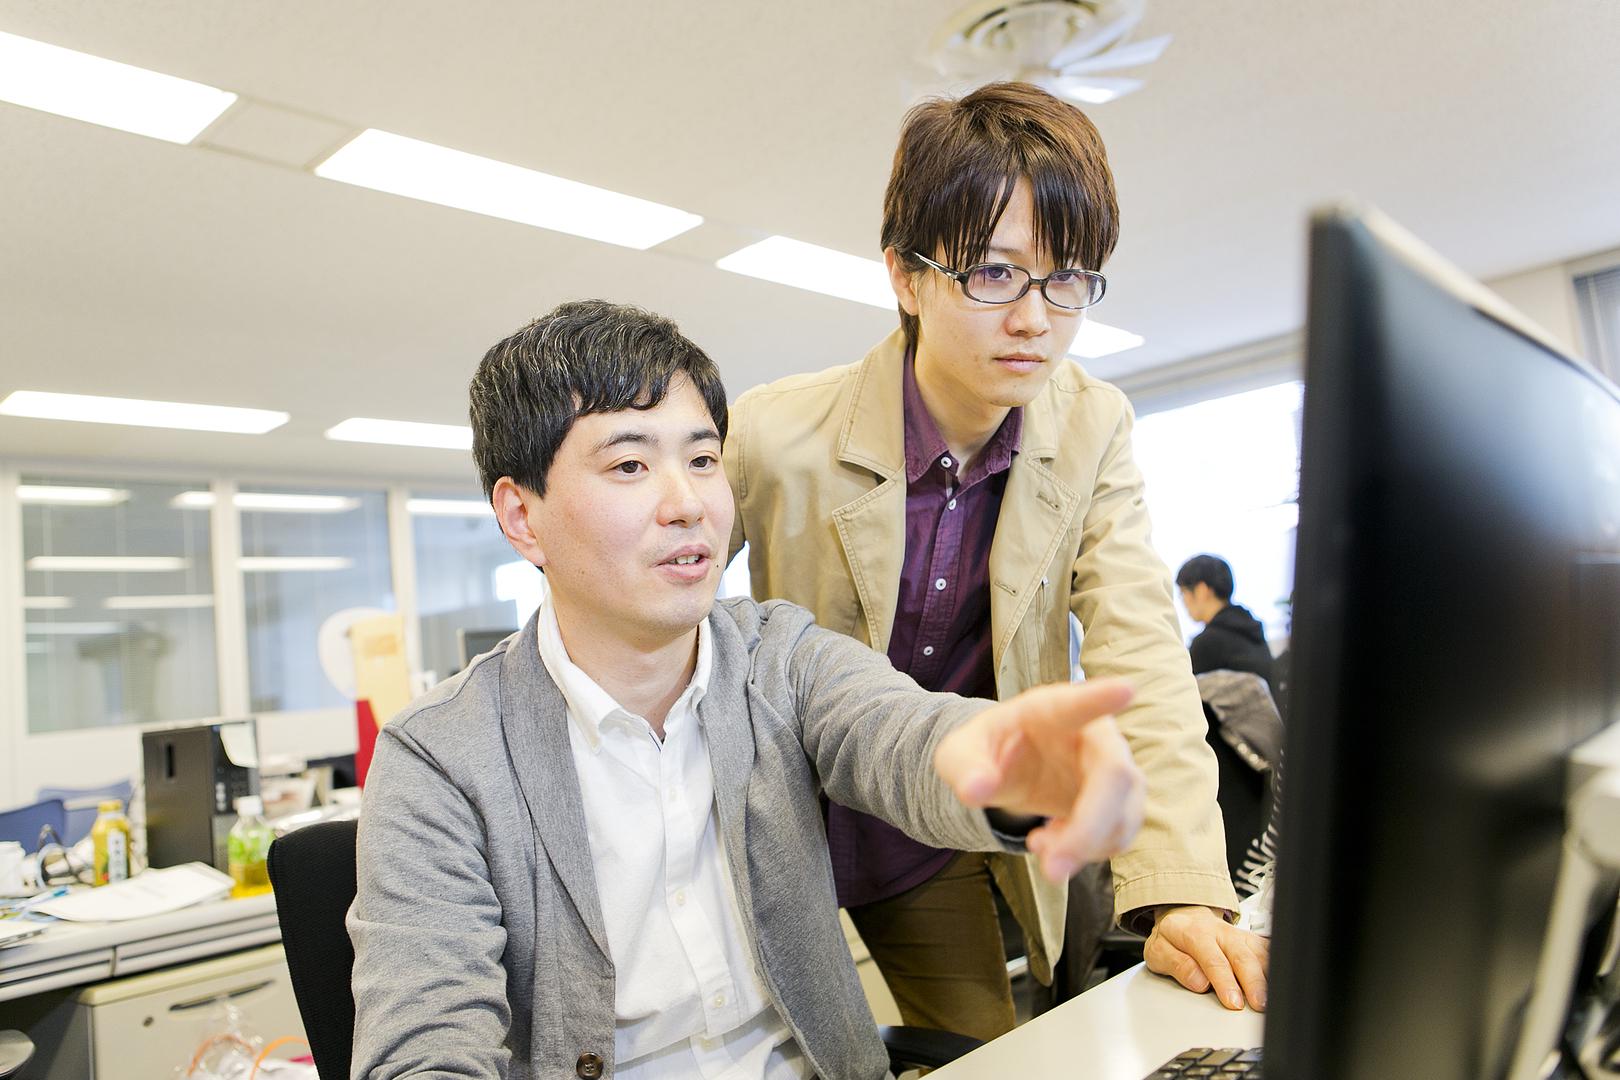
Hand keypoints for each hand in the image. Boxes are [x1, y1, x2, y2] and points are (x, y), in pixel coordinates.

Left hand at [933, 679, 1144, 881]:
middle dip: (1089, 826)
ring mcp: (1114, 768)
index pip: (1078, 702)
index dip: (1101, 698)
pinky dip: (1088, 852)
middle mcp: (1092, 735)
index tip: (1125, 689)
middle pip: (1116, 775)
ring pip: (1124, 812)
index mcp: (1051, 711)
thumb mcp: (960, 754)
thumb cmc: (988, 751)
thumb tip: (976, 790)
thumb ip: (964, 767)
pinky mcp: (1120, 802)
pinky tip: (1054, 844)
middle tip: (1053, 868)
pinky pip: (1119, 834)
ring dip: (1085, 846)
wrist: (1008, 768)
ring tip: (1039, 847)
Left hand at [1144, 905, 1269, 1010]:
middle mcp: (1219, 932)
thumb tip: (1198, 982)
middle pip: (1242, 956)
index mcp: (1194, 934)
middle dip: (1252, 981)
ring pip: (1258, 953)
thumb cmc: (1172, 938)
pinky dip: (1276, 965)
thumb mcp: (1158, 951)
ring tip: (1272, 998)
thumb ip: (1176, 965)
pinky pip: (1267, 950)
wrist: (1182, 917)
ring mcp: (1238, 935)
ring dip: (1268, 975)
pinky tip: (1281, 981)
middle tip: (1258, 1004)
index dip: (1225, 982)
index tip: (1233, 1002)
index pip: (1213, 959)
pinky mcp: (1250, 940)